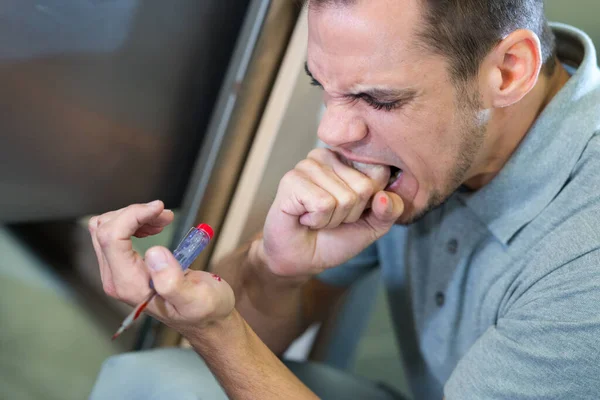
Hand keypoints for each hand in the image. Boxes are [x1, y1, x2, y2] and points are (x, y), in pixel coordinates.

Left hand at [88, 201, 234, 333]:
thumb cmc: (204, 310)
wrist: (206, 319)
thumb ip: (173, 281)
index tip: (160, 208)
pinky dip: (134, 222)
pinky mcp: (124, 267)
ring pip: (107, 228)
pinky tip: (155, 226)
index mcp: (130, 285)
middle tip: (165, 214)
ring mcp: (118, 273)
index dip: (133, 215)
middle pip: (104, 229)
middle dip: (134, 213)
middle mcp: (117, 279)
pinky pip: (115, 234)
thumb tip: (153, 253)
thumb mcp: (197, 298)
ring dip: (134, 216)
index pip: (112, 237)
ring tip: (163, 219)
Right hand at [256, 148, 403, 277]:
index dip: (371, 203)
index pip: (380, 172)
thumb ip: (390, 211)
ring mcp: (308, 165)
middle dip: (350, 213)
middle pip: (364, 188)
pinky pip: (324, 204)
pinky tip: (304, 218)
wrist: (302, 259)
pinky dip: (318, 220)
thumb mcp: (373, 226)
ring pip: (345, 198)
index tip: (353, 210)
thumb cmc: (334, 238)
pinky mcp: (292, 179)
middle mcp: (329, 156)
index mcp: (349, 159)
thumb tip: (385, 197)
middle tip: (330, 216)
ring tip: (316, 217)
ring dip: (333, 219)